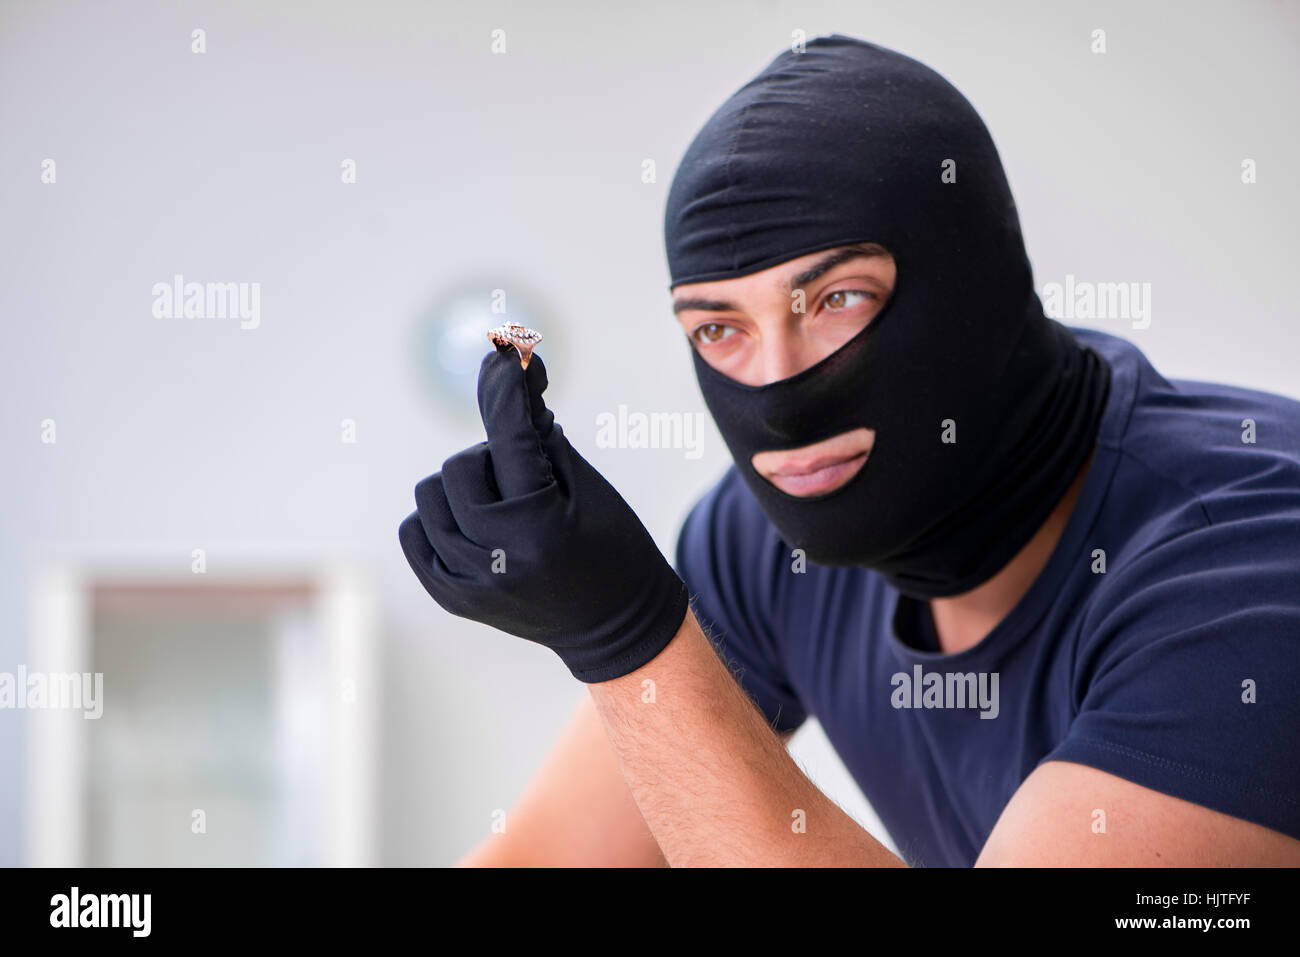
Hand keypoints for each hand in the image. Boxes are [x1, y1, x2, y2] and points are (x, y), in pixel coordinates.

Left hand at [398, 348, 689, 682]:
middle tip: (527, 484)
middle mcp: (500, 559)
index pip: (510, 437)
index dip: (507, 389)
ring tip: (501, 508)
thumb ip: (540, 433)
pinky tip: (475, 528)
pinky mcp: (451, 597)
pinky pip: (414, 532)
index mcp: (542, 526)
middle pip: (460, 466)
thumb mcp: (586, 486)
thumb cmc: (610, 544)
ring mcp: (470, 584)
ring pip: (430, 496)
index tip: (505, 351)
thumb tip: (506, 368)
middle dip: (492, 463)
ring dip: (463, 490)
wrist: (615, 626)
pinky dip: (439, 520)